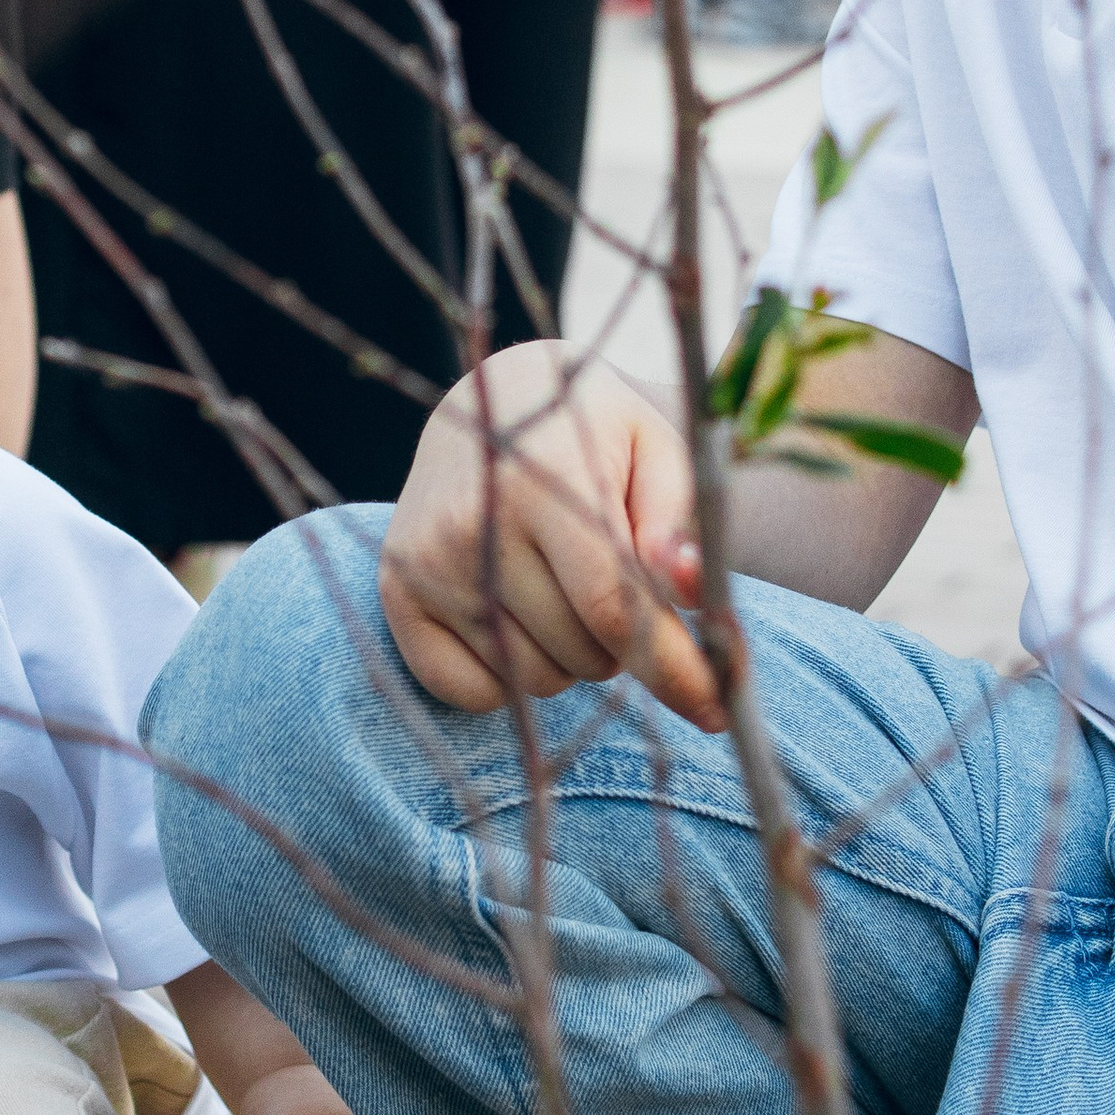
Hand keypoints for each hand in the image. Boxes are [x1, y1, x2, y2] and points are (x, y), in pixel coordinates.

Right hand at [380, 343, 715, 723]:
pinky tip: (516, 620)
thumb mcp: (655, 452)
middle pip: (582, 653)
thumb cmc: (592, 432)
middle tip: (612, 588)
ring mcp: (425, 564)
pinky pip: (473, 694)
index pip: (612, 606)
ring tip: (560, 591)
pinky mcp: (397, 597)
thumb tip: (695, 592)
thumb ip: (681, 525)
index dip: (672, 668)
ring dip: (569, 659)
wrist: (489, 404)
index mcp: (542, 476)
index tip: (717, 710)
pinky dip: (510, 679)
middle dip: (622, 646)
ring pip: (534, 681)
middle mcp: (472, 523)